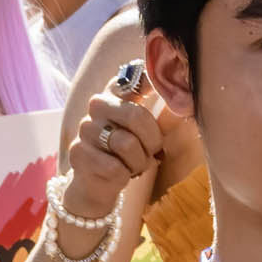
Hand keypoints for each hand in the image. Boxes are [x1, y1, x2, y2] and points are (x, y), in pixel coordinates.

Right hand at [62, 82, 162, 220]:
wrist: (99, 184)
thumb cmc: (128, 153)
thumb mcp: (145, 130)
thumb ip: (159, 111)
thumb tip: (183, 98)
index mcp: (115, 93)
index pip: (134, 78)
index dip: (151, 82)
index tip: (164, 91)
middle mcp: (98, 105)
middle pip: (135, 116)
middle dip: (152, 140)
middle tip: (152, 152)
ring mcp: (85, 128)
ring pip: (127, 145)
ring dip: (139, 162)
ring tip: (134, 165)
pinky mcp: (78, 153)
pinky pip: (114, 167)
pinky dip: (124, 175)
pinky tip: (120, 174)